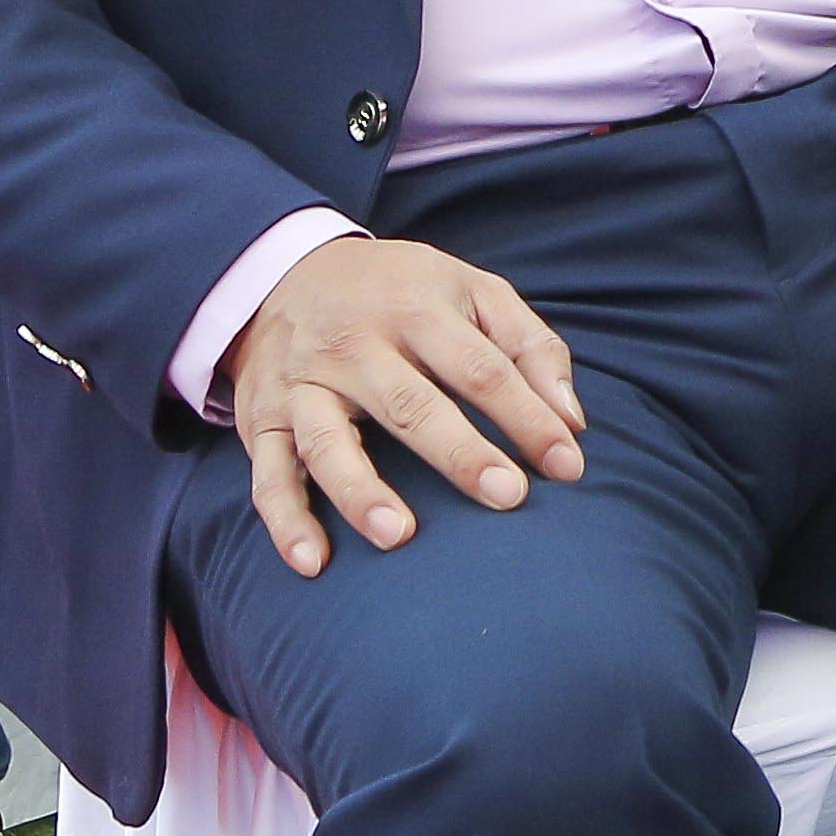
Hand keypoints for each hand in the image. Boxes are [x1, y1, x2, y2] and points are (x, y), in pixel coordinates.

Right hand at [223, 234, 587, 577]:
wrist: (287, 273)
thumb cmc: (401, 293)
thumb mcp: (471, 290)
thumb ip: (529, 346)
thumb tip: (572, 419)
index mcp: (415, 308)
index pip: (480, 367)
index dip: (527, 415)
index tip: (567, 463)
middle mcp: (355, 345)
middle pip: (410, 404)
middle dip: (460, 453)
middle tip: (508, 496)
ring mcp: (304, 385)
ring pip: (328, 442)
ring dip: (360, 491)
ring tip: (398, 535)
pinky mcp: (262, 420)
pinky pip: (267, 476)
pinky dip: (284, 521)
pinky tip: (312, 562)